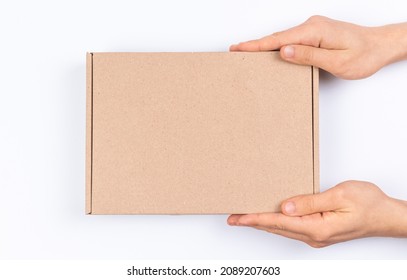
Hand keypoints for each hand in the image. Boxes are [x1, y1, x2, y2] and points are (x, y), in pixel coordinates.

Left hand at [227, 181, 406, 247]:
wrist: (387, 216)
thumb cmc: (369, 204)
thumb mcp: (340, 196)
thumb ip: (310, 202)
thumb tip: (285, 207)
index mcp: (317, 228)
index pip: (277, 223)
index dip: (255, 219)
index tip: (238, 218)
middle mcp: (314, 236)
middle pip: (276, 229)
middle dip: (253, 223)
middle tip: (233, 218)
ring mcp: (316, 236)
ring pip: (282, 230)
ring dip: (263, 224)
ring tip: (245, 217)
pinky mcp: (319, 232)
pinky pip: (291, 228)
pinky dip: (276, 223)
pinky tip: (270, 218)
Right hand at [230, 16, 406, 78]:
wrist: (380, 46)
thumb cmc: (363, 55)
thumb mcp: (337, 61)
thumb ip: (309, 56)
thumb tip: (283, 51)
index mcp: (314, 31)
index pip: (278, 39)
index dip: (256, 45)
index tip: (238, 48)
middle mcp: (311, 26)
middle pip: (276, 37)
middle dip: (254, 45)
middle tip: (235, 51)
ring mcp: (313, 28)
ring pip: (282, 38)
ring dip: (265, 46)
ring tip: (246, 53)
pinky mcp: (315, 33)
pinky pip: (291, 39)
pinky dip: (277, 46)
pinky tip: (270, 52)